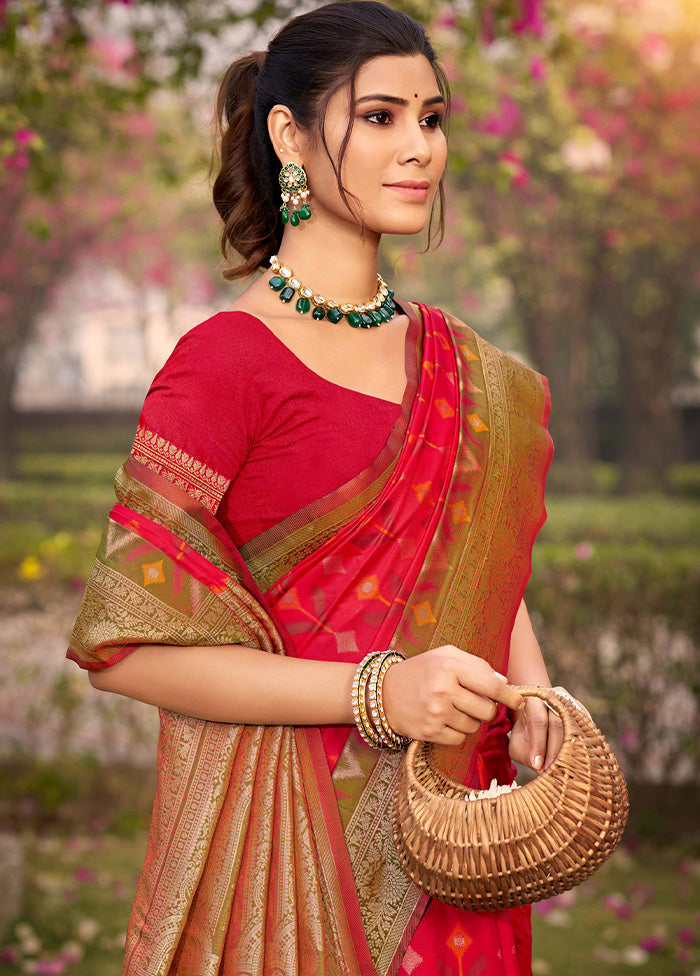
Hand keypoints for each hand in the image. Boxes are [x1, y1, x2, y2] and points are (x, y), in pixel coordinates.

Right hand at [382, 645, 523, 745]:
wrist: (383, 693)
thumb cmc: (421, 671)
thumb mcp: (445, 656)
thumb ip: (476, 664)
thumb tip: (505, 683)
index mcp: (449, 666)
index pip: (491, 685)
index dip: (510, 696)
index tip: (519, 702)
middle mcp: (443, 690)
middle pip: (486, 710)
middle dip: (486, 708)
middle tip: (473, 702)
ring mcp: (436, 713)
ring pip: (474, 726)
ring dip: (471, 720)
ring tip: (454, 709)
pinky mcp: (429, 732)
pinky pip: (460, 739)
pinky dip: (457, 732)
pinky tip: (444, 720)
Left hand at [508, 685, 583, 772]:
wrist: (540, 717)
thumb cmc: (526, 734)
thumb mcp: (518, 743)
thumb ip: (524, 754)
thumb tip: (541, 768)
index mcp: (533, 699)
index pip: (538, 720)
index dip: (538, 744)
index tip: (537, 766)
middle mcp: (553, 697)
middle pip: (557, 722)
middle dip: (554, 750)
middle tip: (551, 771)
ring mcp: (571, 704)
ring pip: (574, 727)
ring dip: (569, 751)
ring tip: (564, 771)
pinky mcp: (584, 714)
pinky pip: (586, 731)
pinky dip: (582, 748)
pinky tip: (576, 763)